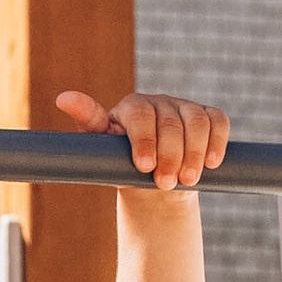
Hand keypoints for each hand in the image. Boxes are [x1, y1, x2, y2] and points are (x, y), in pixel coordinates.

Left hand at [55, 86, 231, 193]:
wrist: (156, 182)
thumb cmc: (124, 165)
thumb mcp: (102, 150)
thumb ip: (88, 122)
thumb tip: (63, 97)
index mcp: (132, 107)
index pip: (139, 115)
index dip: (144, 139)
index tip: (143, 166)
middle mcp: (159, 102)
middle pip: (170, 123)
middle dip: (169, 156)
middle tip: (164, 184)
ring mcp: (185, 107)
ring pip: (196, 121)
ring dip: (193, 153)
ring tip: (187, 180)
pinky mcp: (208, 116)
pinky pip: (218, 121)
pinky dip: (217, 141)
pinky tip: (211, 163)